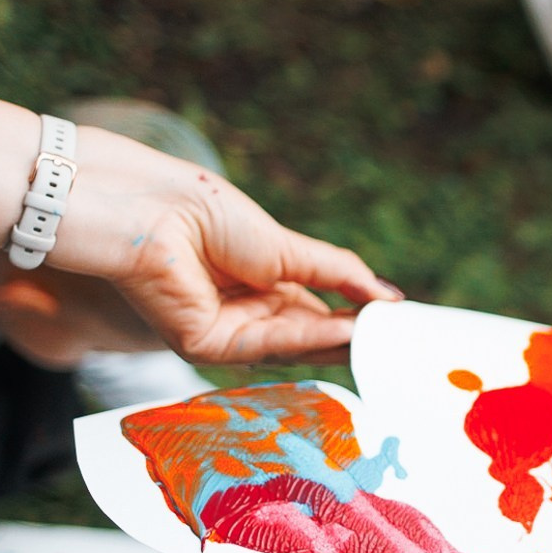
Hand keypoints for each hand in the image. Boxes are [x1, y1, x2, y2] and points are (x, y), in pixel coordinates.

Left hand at [57, 126, 399, 363]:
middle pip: (307, 335)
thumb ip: (338, 275)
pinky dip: (309, 340)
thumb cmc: (204, 211)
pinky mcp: (202, 344)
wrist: (150, 207)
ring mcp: (222, 332)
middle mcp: (241, 312)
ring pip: (292, 345)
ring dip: (341, 341)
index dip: (355, 315)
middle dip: (354, 336)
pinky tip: (348, 331)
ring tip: (386, 336)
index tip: (395, 319)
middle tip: (401, 338)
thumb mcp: (287, 246)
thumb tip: (389, 297)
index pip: (315, 311)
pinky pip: (266, 346)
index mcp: (258, 283)